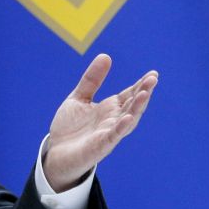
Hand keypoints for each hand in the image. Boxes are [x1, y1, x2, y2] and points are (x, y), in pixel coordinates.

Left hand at [43, 54, 156, 191]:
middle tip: (153, 79)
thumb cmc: (70, 127)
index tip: (153, 74)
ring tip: (145, 93)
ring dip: (137, 108)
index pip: (129, 95)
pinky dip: (121, 127)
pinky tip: (128, 118)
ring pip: (127, 120)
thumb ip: (91, 80)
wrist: (56, 152)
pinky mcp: (99, 146)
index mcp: (109, 108)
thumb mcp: (79, 98)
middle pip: (132, 105)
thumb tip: (106, 56)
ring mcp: (108, 133)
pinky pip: (113, 136)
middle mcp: (113, 120)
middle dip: (143, 92)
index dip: (140, 85)